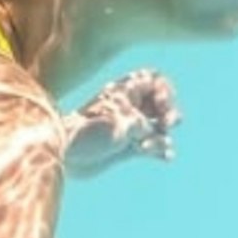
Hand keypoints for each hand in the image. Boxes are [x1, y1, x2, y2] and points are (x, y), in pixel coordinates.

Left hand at [63, 68, 180, 177]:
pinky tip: (165, 158)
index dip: (165, 92)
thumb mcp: (123, 122)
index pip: (154, 80)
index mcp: (123, 92)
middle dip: (170, 115)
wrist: (66, 155)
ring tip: (146, 147)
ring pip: (159, 128)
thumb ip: (148, 125)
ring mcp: (128, 127)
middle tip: (166, 124)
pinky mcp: (128, 147)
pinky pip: (154, 146)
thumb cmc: (90, 132)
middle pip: (162, 105)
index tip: (159, 106)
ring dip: (162, 137)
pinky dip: (161, 151)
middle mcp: (128, 107)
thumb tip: (162, 140)